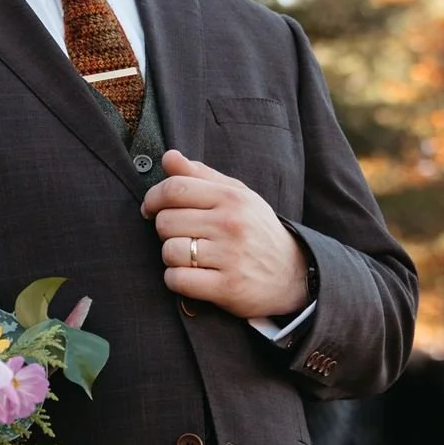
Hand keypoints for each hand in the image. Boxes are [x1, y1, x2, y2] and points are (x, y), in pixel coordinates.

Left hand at [141, 150, 309, 317]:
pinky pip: (177, 279)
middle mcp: (231, 224)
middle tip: (183, 236)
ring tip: (191, 258)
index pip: (174, 189)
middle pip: (166, 221)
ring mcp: (230, 256)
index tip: (150, 208)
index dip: (153, 198)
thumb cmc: (257, 231)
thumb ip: (201, 175)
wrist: (294, 275)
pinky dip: (177, 280)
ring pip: (168, 251)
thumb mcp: (238, 196)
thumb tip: (168, 157)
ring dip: (172, 258)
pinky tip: (193, 277)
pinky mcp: (227, 287)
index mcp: (232, 198)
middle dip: (166, 231)